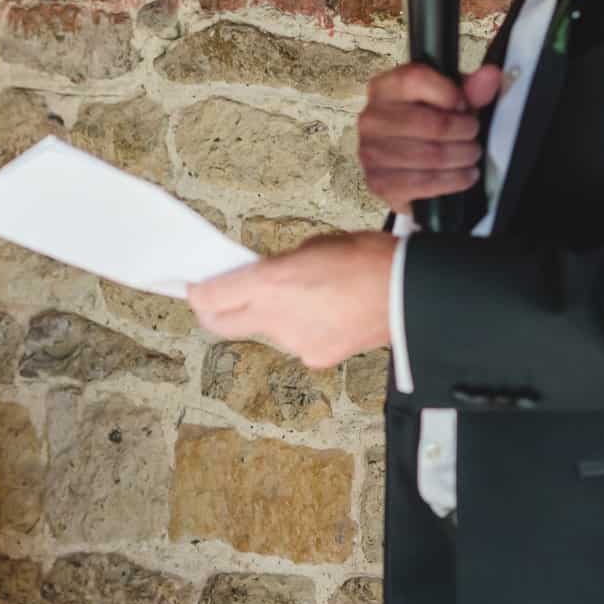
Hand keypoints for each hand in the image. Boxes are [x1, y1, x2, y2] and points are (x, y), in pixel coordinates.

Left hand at [188, 232, 395, 369]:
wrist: (407, 294)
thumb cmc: (366, 259)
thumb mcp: (312, 246)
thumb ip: (279, 267)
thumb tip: (265, 277)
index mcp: (269, 282)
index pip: (210, 297)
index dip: (198, 292)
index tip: (196, 286)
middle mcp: (274, 317)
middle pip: (221, 324)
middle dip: (213, 312)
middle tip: (217, 300)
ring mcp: (293, 342)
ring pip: (266, 330)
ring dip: (272, 317)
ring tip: (306, 299)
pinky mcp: (314, 358)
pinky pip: (297, 342)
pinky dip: (304, 331)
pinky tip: (328, 316)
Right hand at [358, 63, 502, 209]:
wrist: (402, 163)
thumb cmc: (424, 125)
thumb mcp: (448, 100)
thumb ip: (470, 88)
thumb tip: (490, 76)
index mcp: (385, 88)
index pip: (415, 80)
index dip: (450, 94)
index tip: (463, 104)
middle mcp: (372, 118)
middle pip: (433, 124)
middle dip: (464, 131)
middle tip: (473, 135)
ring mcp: (371, 152)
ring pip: (433, 155)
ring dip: (462, 157)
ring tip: (470, 155)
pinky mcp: (379, 183)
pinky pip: (425, 183)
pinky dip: (453, 180)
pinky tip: (463, 175)